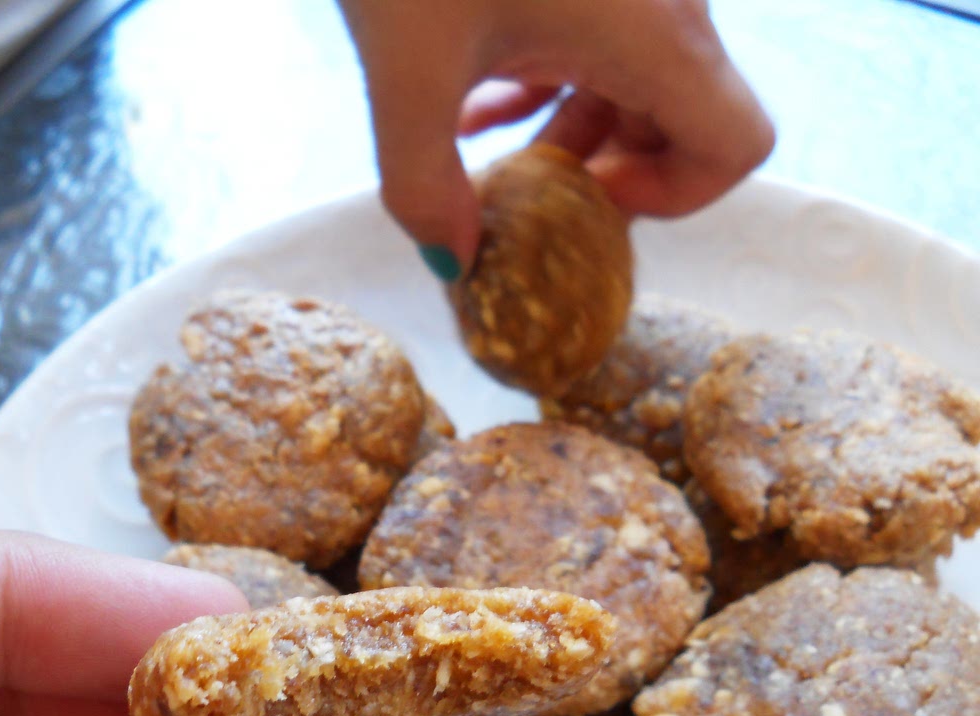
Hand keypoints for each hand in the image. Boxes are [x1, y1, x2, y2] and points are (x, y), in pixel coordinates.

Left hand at [337, 0, 774, 275]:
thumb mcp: (405, 68)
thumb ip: (422, 186)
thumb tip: (453, 263)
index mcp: (653, 31)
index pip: (737, 143)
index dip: (676, 196)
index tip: (591, 203)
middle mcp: (663, 2)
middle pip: (683, 118)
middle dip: (609, 174)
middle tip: (533, 201)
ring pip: (636, 82)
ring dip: (569, 135)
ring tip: (489, 160)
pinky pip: (597, 41)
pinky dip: (549, 87)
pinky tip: (475, 105)